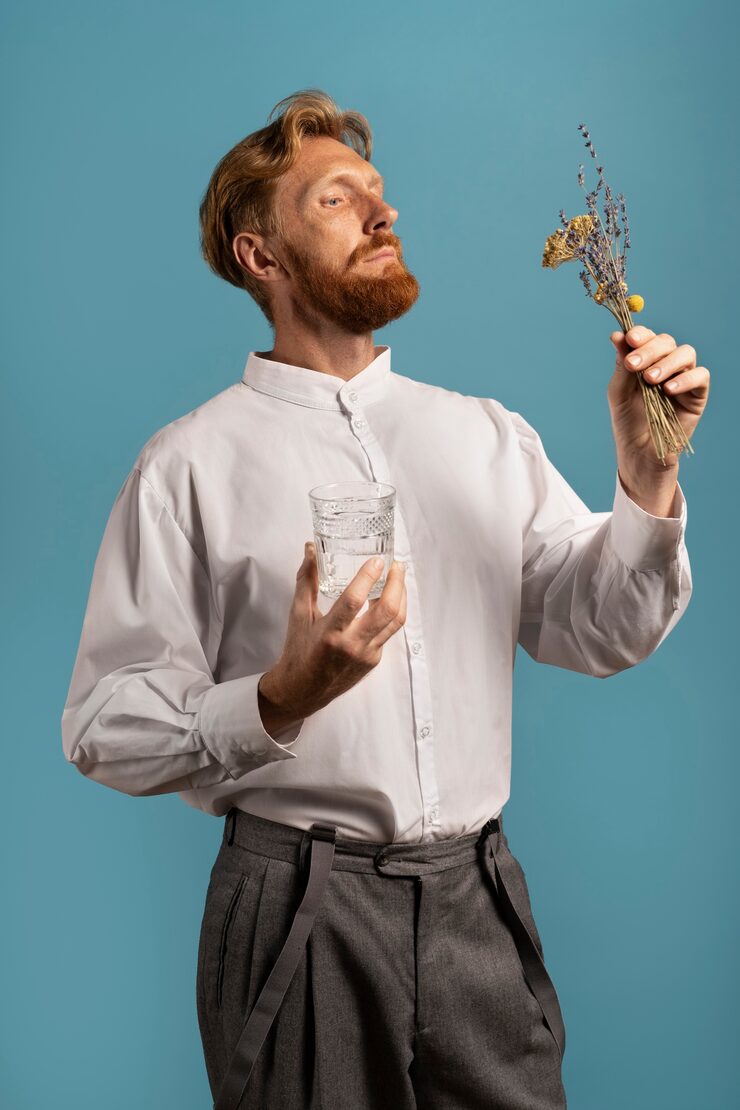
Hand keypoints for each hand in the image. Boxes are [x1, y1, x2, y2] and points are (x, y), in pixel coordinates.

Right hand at [259, 543, 406, 723]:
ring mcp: (367, 654)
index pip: (354, 601)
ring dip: (401, 596)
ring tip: (398, 578)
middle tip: (396, 565)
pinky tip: (389, 599)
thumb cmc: (298, 651)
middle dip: (397, 584)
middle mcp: (352, 645)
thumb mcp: (298, 615)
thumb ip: (307, 581)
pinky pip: (389, 632)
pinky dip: (392, 612)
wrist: (302, 690)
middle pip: (387, 611)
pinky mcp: (374, 660)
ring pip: (395, 622)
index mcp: (330, 633)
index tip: (378, 560)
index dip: (368, 578)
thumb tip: (310, 550)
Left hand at [607, 325, 709, 483]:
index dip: (640, 334)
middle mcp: (667, 364)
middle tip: (633, 364)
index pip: (648, 337)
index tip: (628, 339)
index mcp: (647, 359)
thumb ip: (621, 365)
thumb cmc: (627, 421)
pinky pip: (700, 376)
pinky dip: (685, 379)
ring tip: (650, 380)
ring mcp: (684, 377)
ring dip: (666, 363)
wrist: (639, 452)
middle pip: (666, 342)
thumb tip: (617, 335)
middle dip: (649, 350)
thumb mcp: (619, 392)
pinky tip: (668, 390)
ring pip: (686, 353)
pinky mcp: (698, 394)